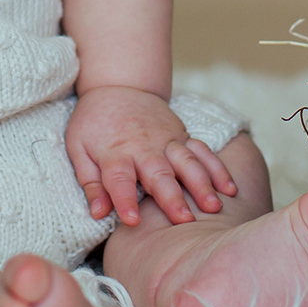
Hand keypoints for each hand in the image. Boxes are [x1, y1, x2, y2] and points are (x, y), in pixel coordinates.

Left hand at [66, 85, 237, 227]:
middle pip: (158, 173)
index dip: (124, 199)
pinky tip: (229, 189)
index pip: (118, 178)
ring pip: (186, 162)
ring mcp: (166, 139)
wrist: (118, 86)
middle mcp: (143, 146)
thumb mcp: (79, 148)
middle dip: (172, 196)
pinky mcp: (182, 134)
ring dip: (201, 184)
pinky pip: (202, 151)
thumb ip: (90, 182)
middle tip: (184, 221)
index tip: (133, 221)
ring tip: (213, 206)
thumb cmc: (95, 123)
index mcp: (114, 151)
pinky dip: (217, 168)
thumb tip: (98, 213)